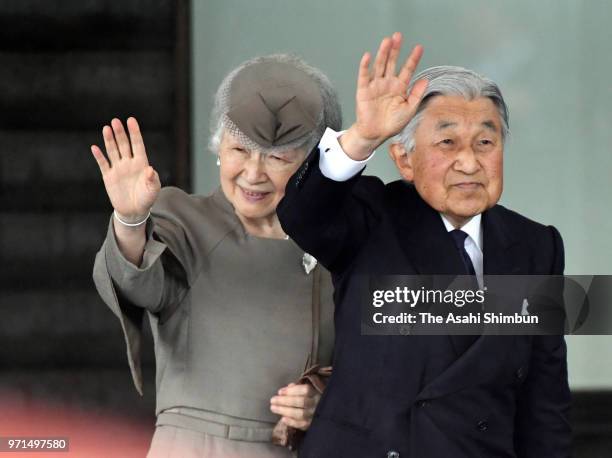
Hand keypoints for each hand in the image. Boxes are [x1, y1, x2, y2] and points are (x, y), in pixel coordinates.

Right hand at [91, 117, 159, 221]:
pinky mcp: (109, 176)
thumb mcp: (153, 190)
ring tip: (107, 128)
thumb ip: (152, 180)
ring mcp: (118, 168)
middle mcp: (129, 163)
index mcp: (141, 163)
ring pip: (113, 151)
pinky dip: (99, 156)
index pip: (137, 144)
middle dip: (120, 133)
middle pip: (124, 145)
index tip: (131, 120)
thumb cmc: (147, 199)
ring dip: (110, 140)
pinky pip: (103, 164)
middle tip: (116, 121)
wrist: (135, 211)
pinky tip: (95, 147)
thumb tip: (150, 170)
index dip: (134, 133)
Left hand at [270, 383, 320, 430]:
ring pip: (301, 413)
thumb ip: (295, 389)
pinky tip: (283, 419)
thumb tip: (282, 391)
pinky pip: (302, 425)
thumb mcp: (305, 391)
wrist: (322, 414)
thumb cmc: (309, 399)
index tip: (280, 392)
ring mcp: (315, 415)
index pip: (305, 390)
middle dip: (285, 401)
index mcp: (316, 393)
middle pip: (301, 402)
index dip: (292, 391)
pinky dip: (292, 422)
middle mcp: (317, 403)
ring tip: (273, 408)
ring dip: (285, 411)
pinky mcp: (312, 425)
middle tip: (272, 400)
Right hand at [340, 32, 427, 159]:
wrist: (376, 134)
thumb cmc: (393, 123)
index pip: (407, 69)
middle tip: (398, 36)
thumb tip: (426, 79)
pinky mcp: (364, 91)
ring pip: (379, 66)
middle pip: (392, 63)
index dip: (413, 59)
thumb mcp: (409, 109)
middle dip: (395, 50)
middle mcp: (388, 83)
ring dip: (383, 53)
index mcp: (400, 87)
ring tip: (387, 41)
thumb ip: (416, 94)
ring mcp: (375, 86)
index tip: (419, 48)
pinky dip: (365, 66)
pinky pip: (364, 76)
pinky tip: (368, 56)